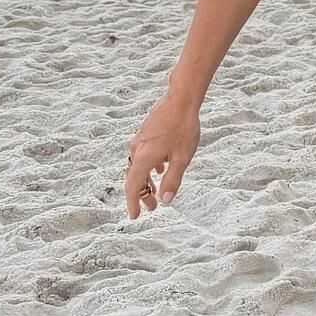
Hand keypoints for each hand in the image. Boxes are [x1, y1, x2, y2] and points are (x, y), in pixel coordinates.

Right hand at [125, 93, 200, 216]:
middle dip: (143, 194)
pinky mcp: (146, 133)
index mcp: (143, 158)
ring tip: (156, 192)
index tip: (135, 216)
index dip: (133, 203)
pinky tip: (161, 168)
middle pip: (135, 178)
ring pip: (140, 166)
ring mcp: (140, 140)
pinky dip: (150, 167)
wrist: (181, 99)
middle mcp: (137, 149)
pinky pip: (144, 156)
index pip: (133, 186)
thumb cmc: (183, 128)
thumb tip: (165, 201)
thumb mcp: (182, 158)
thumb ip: (173, 180)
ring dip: (147, 181)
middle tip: (152, 208)